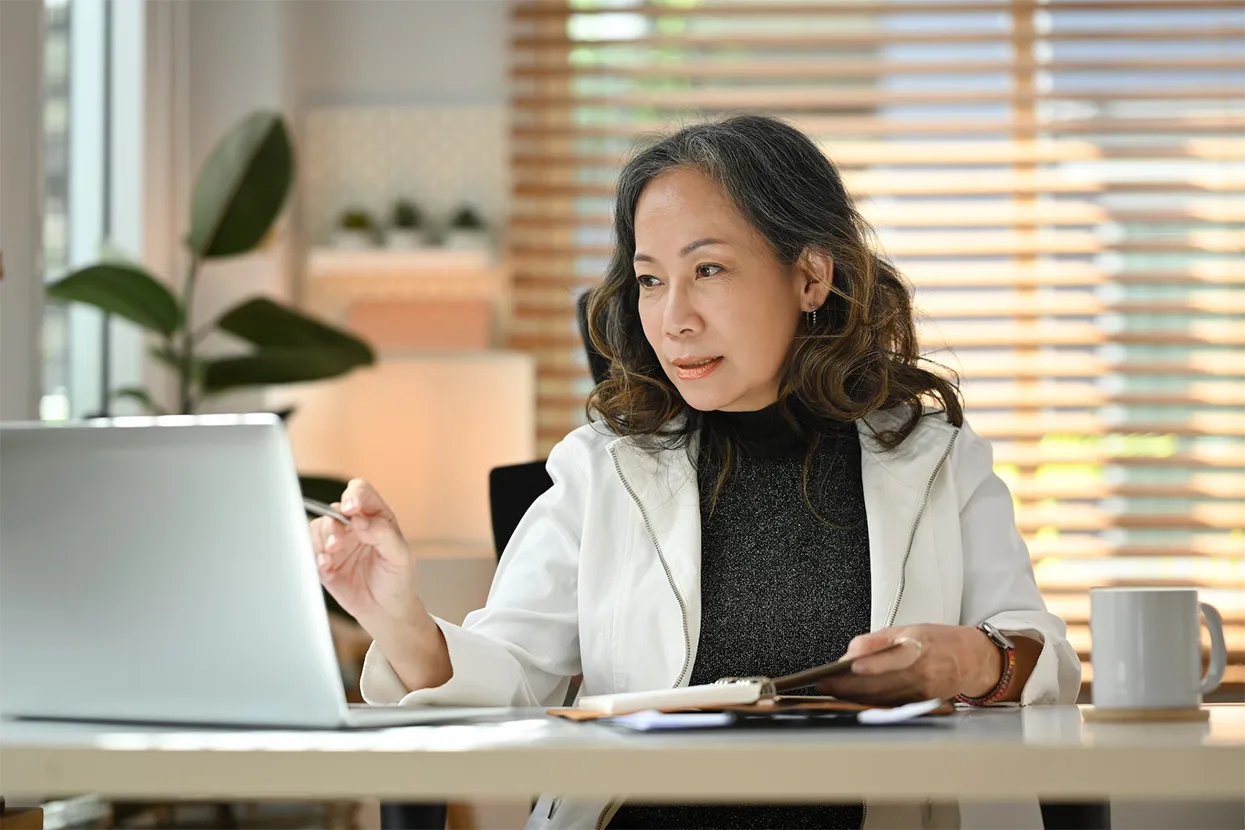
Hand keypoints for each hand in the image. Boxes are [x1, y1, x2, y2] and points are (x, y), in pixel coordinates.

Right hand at [309, 478, 421, 632]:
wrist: (385, 611)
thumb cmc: (397, 579)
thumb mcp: (400, 556)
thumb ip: (383, 534)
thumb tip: (359, 520)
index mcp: (376, 517)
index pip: (361, 492)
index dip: (354, 494)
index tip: (351, 508)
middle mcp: (354, 525)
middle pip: (335, 510)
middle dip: (334, 525)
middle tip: (337, 543)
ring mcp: (338, 542)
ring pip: (319, 527)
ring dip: (322, 539)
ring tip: (329, 555)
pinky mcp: (324, 561)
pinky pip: (310, 550)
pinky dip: (314, 556)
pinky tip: (325, 566)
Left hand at [816, 624, 1002, 704]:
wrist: (971, 660)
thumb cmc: (937, 642)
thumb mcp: (908, 629)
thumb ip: (877, 641)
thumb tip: (851, 652)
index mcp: (921, 647)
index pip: (895, 657)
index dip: (873, 663)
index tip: (850, 666)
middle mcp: (924, 672)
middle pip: (882, 683)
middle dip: (850, 685)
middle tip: (826, 683)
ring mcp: (924, 692)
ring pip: (883, 698)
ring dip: (855, 696)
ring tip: (833, 691)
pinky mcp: (922, 705)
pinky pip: (891, 705)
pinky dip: (871, 702)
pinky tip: (854, 699)